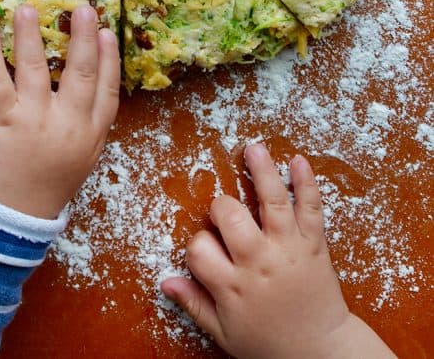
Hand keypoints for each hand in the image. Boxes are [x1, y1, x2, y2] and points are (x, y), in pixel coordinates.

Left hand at [0, 3, 119, 218]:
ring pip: (36, 68)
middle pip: (80, 72)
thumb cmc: (43, 185)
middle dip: (83, 37)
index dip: (110, 59)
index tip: (108, 32)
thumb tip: (93, 79)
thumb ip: (88, 124)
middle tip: (83, 8)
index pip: (108, 90)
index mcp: (91, 135)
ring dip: (31, 34)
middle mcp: (67, 124)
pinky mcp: (1, 120)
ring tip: (27, 8)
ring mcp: (34, 121)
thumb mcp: (81, 159)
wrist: (4, 220)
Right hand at [161, 143, 396, 358]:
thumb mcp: (224, 333)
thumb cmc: (270, 345)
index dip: (197, 245)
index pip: (199, 248)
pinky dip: (306, 183)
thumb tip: (164, 280)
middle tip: (225, 214)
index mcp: (233, 286)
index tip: (206, 251)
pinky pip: (311, 209)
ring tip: (253, 149)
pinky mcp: (314, 244)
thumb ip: (194, 303)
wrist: (321, 354)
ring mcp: (288, 249)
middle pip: (231, 216)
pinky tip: (298, 161)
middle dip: (221, 208)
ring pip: (272, 202)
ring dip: (262, 171)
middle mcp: (259, 262)